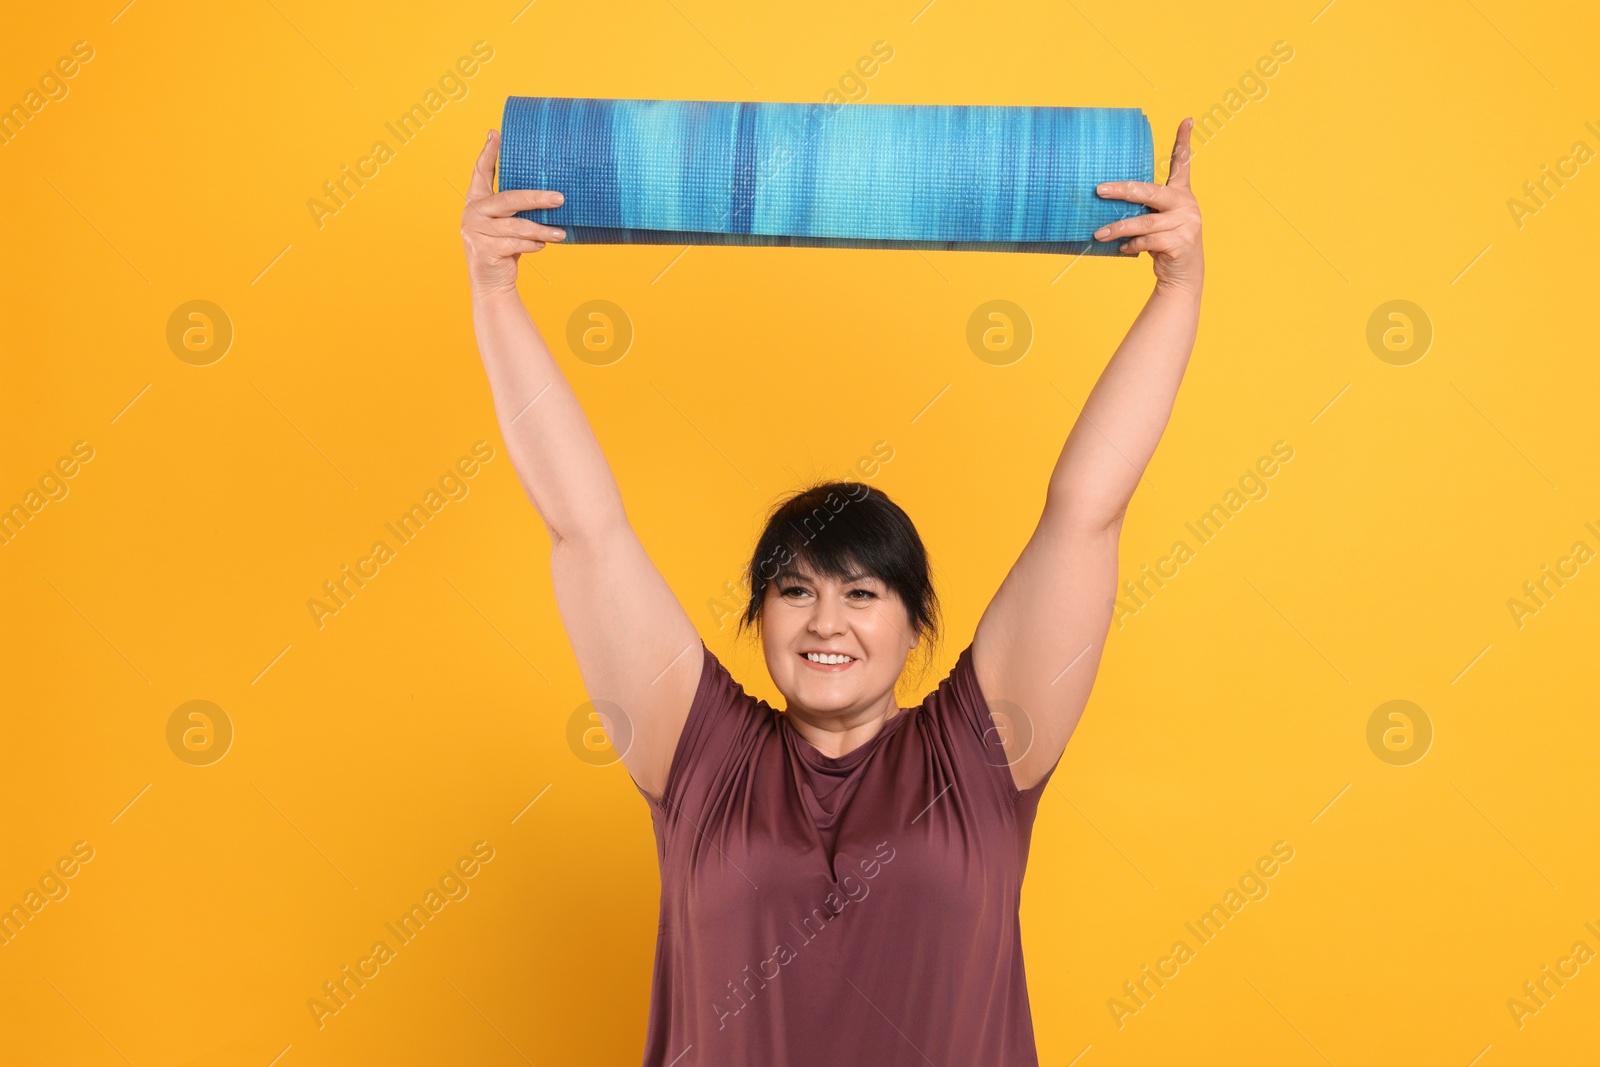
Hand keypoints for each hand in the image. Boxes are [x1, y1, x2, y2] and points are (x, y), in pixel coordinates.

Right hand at [461, 129, 566, 298]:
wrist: (492, 281)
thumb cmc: (505, 247)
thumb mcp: (508, 224)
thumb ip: (517, 209)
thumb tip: (553, 194)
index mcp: (476, 200)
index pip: (480, 171)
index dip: (488, 152)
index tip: (496, 133)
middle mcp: (472, 212)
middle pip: (509, 199)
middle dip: (537, 198)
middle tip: (560, 198)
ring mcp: (474, 231)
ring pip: (516, 226)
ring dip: (542, 230)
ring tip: (560, 233)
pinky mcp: (482, 250)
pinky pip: (514, 244)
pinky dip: (532, 245)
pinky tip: (543, 246)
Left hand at [1092, 117, 1202, 297]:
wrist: (1183, 275)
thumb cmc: (1163, 244)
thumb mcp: (1157, 221)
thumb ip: (1143, 208)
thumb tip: (1106, 199)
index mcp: (1181, 194)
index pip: (1183, 164)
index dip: (1184, 142)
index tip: (1186, 120)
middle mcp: (1186, 204)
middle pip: (1149, 191)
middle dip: (1121, 191)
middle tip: (1098, 190)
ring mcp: (1186, 223)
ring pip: (1144, 222)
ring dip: (1117, 228)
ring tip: (1098, 233)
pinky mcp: (1181, 243)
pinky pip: (1147, 241)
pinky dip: (1131, 245)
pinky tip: (1122, 248)